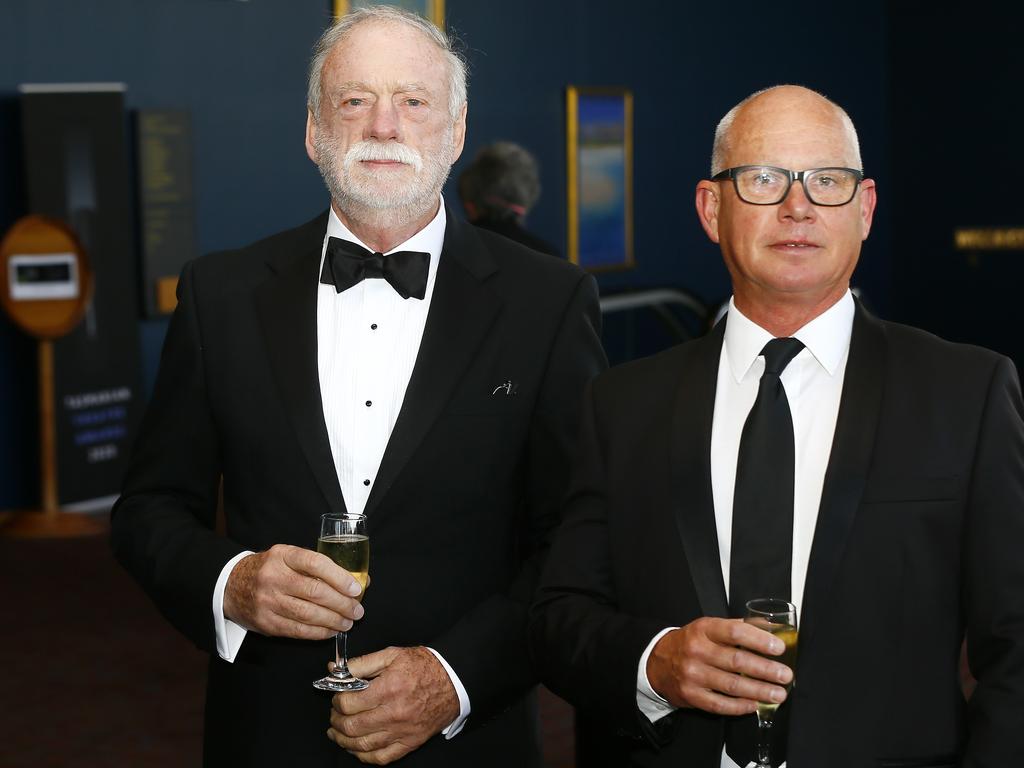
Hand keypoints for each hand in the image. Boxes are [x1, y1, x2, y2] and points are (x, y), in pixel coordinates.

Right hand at [223, 544, 363, 638]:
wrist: (230, 585)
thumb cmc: (269, 569)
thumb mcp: (288, 557)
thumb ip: (318, 566)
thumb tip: (358, 580)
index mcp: (283, 555)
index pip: (316, 563)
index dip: (339, 577)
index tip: (356, 588)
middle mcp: (274, 577)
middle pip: (315, 592)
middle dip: (342, 604)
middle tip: (357, 610)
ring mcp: (268, 601)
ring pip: (308, 614)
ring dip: (334, 621)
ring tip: (348, 622)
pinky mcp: (266, 622)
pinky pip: (298, 630)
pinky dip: (318, 633)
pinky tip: (331, 631)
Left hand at [327, 646, 459, 763]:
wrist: (454, 680)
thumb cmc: (424, 666)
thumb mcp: (392, 655)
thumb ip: (362, 663)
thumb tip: (335, 669)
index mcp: (388, 689)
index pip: (348, 703)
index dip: (336, 700)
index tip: (337, 696)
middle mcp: (394, 713)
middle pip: (352, 726)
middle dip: (336, 721)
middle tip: (335, 714)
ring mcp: (402, 731)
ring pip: (362, 745)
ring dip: (344, 740)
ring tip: (337, 732)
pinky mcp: (410, 743)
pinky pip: (381, 757)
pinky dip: (364, 756)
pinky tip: (356, 747)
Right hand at [646, 617, 791, 715]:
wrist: (658, 662)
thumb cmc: (690, 643)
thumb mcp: (709, 628)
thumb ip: (737, 627)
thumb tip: (771, 628)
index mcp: (703, 629)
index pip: (735, 632)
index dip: (759, 640)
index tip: (778, 648)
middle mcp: (697, 651)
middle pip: (737, 660)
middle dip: (766, 669)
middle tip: (785, 675)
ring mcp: (693, 674)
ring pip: (732, 685)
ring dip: (759, 690)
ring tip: (778, 693)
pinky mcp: (691, 695)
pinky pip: (720, 704)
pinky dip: (740, 706)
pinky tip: (755, 704)